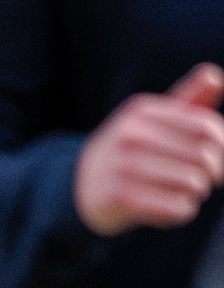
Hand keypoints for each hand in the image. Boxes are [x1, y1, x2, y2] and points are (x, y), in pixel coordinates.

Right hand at [73, 64, 223, 235]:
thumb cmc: (127, 152)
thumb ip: (186, 100)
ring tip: (184, 193)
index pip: (206, 126)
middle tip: (204, 180)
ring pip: (193, 183)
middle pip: (204, 156)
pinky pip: (177, 208)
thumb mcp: (150, 121)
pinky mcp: (121, 198)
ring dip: (196, 193)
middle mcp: (131, 135)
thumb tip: (216, 76)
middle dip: (213, 172)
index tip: (219, 160)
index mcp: (143, 111)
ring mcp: (124, 167)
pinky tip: (171, 207)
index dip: (223, 146)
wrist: (79, 188)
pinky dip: (182, 211)